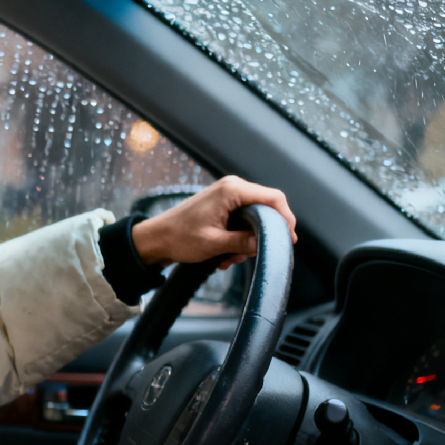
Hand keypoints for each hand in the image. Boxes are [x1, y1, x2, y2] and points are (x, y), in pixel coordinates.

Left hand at [131, 176, 297, 270]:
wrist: (156, 239)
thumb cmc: (179, 238)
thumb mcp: (214, 243)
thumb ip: (243, 241)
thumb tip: (266, 243)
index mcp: (232, 190)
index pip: (274, 198)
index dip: (286, 218)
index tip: (288, 239)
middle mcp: (232, 187)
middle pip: (267, 208)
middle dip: (261, 235)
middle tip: (250, 253)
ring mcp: (227, 196)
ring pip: (254, 219)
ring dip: (246, 241)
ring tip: (230, 257)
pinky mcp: (223, 206)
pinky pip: (242, 222)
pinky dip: (238, 239)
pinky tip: (224, 254)